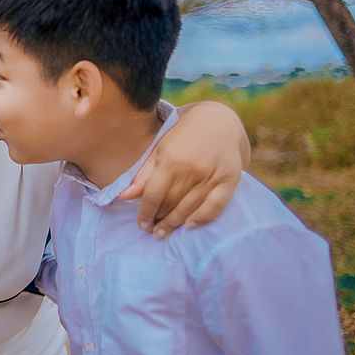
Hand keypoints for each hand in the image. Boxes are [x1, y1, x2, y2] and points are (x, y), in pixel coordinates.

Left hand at [119, 101, 247, 238]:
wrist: (219, 121)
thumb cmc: (183, 136)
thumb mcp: (159, 149)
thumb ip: (143, 174)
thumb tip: (124, 196)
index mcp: (171, 160)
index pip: (153, 194)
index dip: (145, 212)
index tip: (141, 224)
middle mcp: (192, 169)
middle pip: (171, 203)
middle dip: (159, 220)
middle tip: (152, 232)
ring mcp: (212, 176)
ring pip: (190, 208)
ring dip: (175, 223)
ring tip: (164, 233)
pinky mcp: (230, 180)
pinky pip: (215, 206)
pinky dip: (202, 218)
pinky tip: (189, 226)